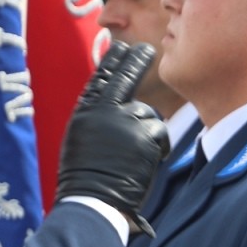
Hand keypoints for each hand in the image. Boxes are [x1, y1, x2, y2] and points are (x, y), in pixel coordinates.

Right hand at [56, 41, 169, 236]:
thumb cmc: (91, 178)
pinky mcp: (143, 133)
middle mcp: (103, 111)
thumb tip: (120, 108)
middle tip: (145, 49)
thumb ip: (102, 121)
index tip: (120, 48)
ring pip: (148, 114)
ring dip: (149, 134)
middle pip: (124, 80)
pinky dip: (159, 147)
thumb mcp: (87, 140)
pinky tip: (148, 162)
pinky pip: (160, 132)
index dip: (112, 64)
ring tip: (136, 156)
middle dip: (135, 61)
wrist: (95, 198)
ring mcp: (124, 120)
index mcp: (85, 113)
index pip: (100, 81)